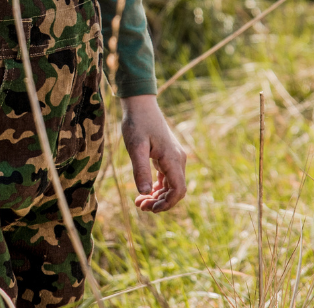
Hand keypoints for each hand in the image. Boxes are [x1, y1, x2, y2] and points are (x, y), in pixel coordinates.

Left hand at [121, 94, 186, 212]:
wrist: (140, 104)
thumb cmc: (137, 123)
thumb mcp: (136, 146)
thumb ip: (141, 169)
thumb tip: (144, 193)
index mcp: (172, 158)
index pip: (178, 190)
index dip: (166, 204)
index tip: (149, 208)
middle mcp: (177, 159)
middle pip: (175, 190)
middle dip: (159, 202)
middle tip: (139, 205)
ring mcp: (174, 157)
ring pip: (171, 185)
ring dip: (158, 196)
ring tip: (139, 201)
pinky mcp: (167, 155)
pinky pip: (167, 178)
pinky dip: (158, 187)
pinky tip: (145, 192)